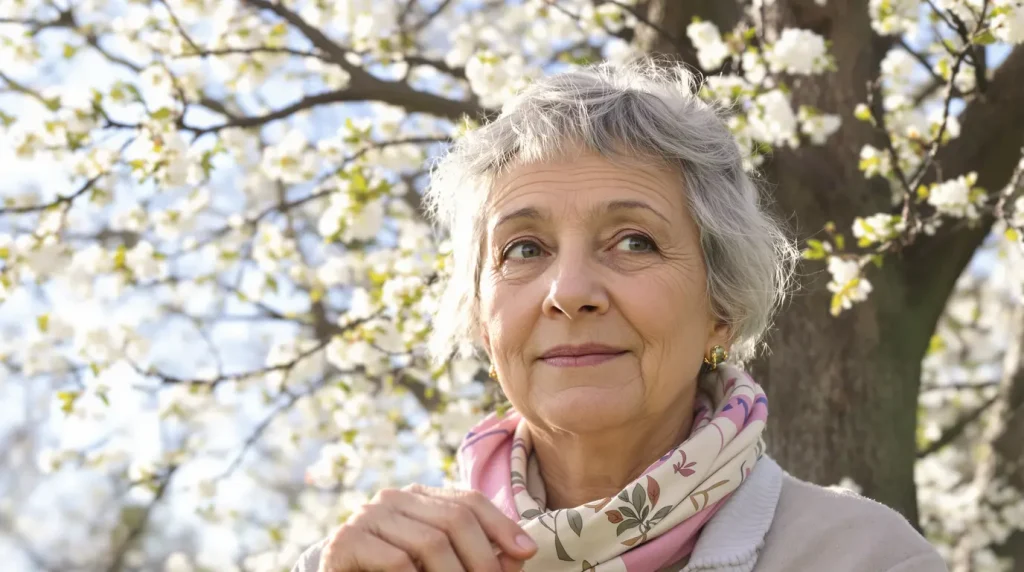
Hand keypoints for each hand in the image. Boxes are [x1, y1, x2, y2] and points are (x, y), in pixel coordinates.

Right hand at [318, 484, 537, 571]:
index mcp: (420, 497)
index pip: (469, 501)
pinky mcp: (346, 541)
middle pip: (455, 519)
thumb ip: (476, 554)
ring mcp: (368, 516)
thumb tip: (519, 554)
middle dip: (482, 558)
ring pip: (430, 542)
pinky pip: (397, 560)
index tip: (526, 553)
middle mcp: (394, 498)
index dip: (502, 526)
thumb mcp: (440, 562)